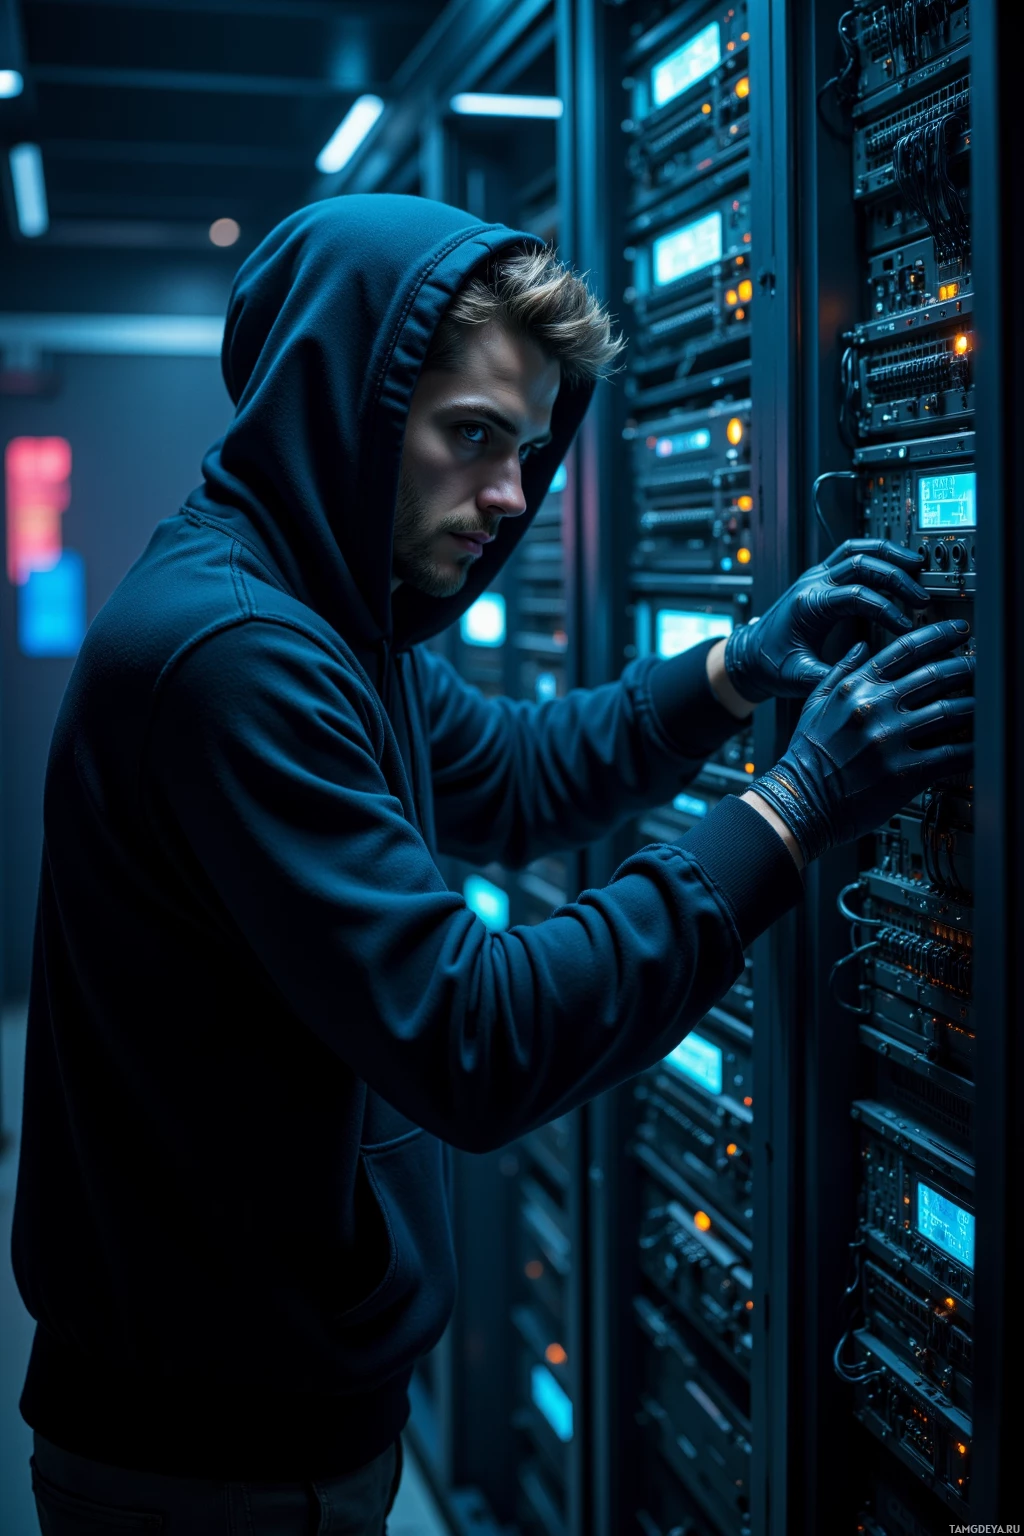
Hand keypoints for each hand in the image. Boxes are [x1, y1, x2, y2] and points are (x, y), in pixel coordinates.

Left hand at [723, 539, 929, 703]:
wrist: (749, 655)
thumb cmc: (770, 664)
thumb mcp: (798, 677)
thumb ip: (830, 677)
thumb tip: (866, 677)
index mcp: (808, 605)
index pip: (857, 595)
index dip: (887, 609)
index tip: (907, 627)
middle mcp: (812, 583)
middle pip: (861, 563)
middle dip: (896, 577)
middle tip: (921, 595)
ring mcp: (816, 577)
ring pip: (856, 549)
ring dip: (888, 553)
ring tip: (917, 564)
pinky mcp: (821, 578)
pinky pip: (851, 553)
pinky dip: (876, 553)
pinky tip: (895, 562)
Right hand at [749, 620, 973, 865]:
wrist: (799, 802)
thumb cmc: (805, 757)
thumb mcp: (814, 703)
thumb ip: (839, 671)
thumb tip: (861, 646)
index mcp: (855, 687)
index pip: (906, 649)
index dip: (939, 635)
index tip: (959, 631)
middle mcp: (875, 708)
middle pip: (936, 675)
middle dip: (967, 667)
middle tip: (982, 664)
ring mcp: (891, 740)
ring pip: (949, 712)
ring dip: (975, 705)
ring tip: (989, 702)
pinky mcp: (904, 772)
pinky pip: (950, 754)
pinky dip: (972, 747)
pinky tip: (983, 743)